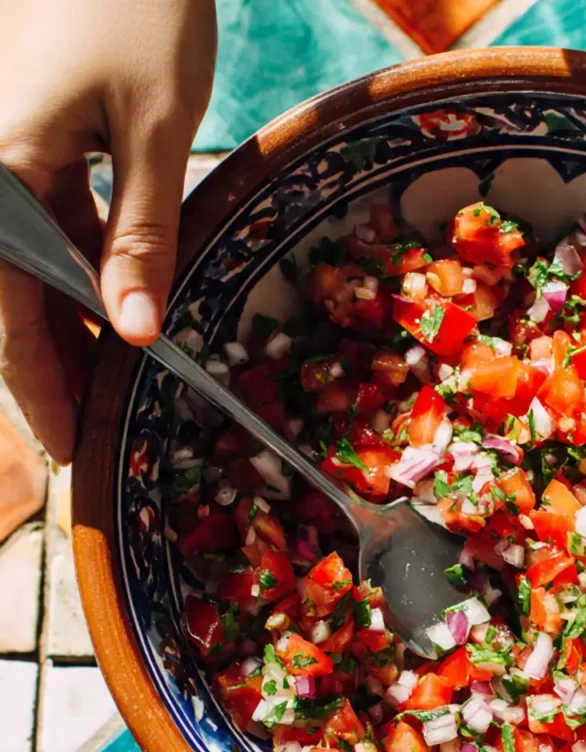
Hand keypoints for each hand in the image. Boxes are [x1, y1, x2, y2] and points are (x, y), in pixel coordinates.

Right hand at [0, 0, 215, 462]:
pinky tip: (123, 316)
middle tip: (90, 439)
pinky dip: (91, 275)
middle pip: (14, 297)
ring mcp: (10, 159)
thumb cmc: (138, 9)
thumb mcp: (151, 130)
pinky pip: (57, 230)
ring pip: (36, 269)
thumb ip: (140, 234)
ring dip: (74, 329)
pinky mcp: (39, 147)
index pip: (9, 311)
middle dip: (54, 370)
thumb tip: (135, 331)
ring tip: (111, 391)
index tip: (68, 452)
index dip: (38, 388)